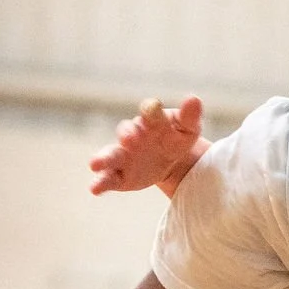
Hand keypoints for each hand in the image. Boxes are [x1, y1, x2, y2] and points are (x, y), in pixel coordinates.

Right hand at [88, 97, 206, 195]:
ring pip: (111, 155)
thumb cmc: (177, 138)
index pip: (150, 112)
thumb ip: (190, 116)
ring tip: (94, 164)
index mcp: (151, 120)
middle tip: (128, 139)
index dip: (151, 110)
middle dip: (126, 134)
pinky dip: (100, 183)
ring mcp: (123, 155)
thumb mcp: (188, 128)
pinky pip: (108, 178)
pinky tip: (94, 189)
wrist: (169, 161)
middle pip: (124, 131)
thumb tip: (193, 99)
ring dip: (102, 159)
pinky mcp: (120, 175)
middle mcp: (132, 135)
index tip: (152, 108)